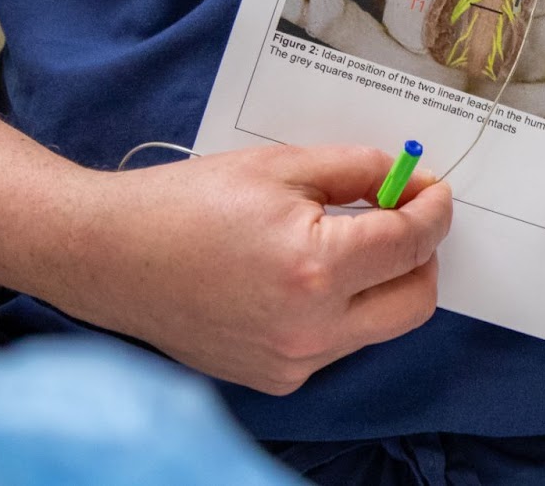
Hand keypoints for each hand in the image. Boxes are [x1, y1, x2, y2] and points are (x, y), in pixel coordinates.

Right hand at [43, 144, 451, 394]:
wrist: (111, 256)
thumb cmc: (187, 203)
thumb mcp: (282, 166)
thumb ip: (358, 170)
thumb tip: (407, 183)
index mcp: (315, 270)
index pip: (412, 244)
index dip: (434, 209)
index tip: (433, 189)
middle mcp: (311, 330)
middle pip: (416, 301)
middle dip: (422, 255)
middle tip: (403, 217)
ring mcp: (293, 363)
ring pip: (380, 326)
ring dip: (382, 283)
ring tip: (346, 240)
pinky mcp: (275, 378)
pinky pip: (338, 344)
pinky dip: (342, 309)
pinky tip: (306, 275)